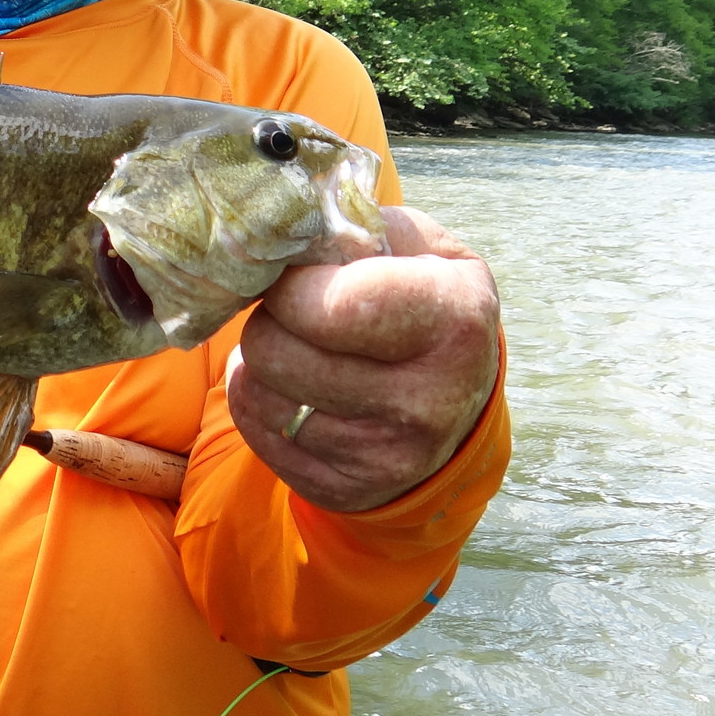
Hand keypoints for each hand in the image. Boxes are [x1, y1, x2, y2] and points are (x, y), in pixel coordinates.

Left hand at [227, 207, 500, 512]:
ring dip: (259, 361)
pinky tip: (290, 386)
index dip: (289, 285)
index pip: (326, 306)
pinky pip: (258, 436)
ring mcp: (390, 455)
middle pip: (276, 352)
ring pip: (259, 394)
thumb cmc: (421, 296)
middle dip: (269, 320)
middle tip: (293, 313)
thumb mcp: (413, 243)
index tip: (297, 277)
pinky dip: (258, 404)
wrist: (457, 393)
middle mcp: (427, 399)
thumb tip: (274, 231)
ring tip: (293, 346)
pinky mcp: (352, 490)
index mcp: (452, 320)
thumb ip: (350, 225)